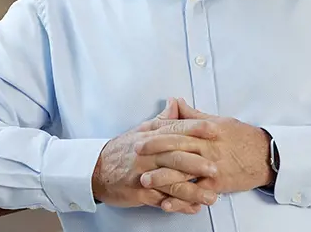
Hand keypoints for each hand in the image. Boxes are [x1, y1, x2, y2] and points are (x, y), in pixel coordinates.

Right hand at [91, 99, 220, 213]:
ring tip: (211, 196)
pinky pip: (161, 200)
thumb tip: (177, 102)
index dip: (195, 129)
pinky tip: (193, 208)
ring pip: (170, 182)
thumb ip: (163, 120)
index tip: (214, 129)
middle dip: (196, 163)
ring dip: (192, 191)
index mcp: (150, 137)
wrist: (94, 170)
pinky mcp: (139, 193)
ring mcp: (143, 174)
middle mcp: (147, 154)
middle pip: (174, 157)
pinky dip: (178, 205)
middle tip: (215, 168)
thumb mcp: (141, 131)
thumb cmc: (122, 150)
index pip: (175, 130)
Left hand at [136, 98, 274, 195]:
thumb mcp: (220, 121)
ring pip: (184, 172)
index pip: (180, 130)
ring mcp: (213, 166)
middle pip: (178, 149)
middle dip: (155, 152)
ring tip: (144, 181)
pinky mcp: (218, 184)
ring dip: (162, 177)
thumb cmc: (243, 138)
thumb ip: (193, 115)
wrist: (266, 156)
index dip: (160, 133)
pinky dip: (180, 199)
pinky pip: (196, 192)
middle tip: (136, 155)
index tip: (142, 135)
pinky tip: (166, 202)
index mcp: (208, 131)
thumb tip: (175, 102)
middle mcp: (209, 148)